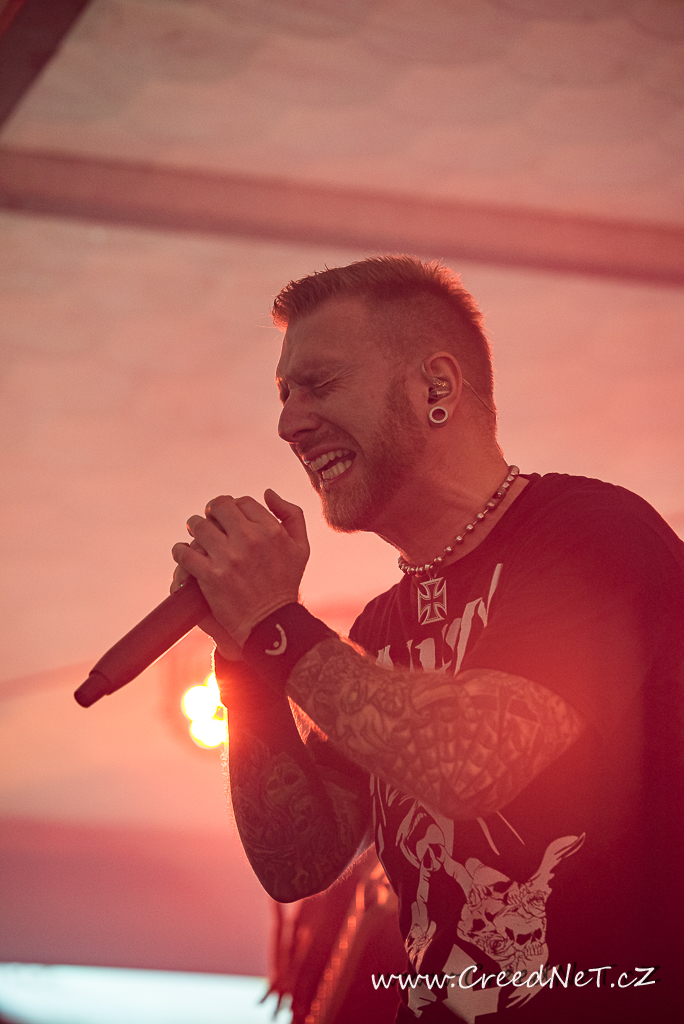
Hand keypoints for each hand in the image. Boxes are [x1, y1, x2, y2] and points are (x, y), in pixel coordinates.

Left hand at [171, 489, 309, 647]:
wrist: (272, 622)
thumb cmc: (286, 583)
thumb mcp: (301, 547)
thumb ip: (291, 514)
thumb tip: (268, 492)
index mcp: (272, 530)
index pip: (244, 502)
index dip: (234, 506)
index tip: (229, 517)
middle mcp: (251, 540)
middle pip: (219, 507)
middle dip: (211, 511)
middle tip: (208, 520)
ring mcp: (229, 558)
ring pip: (199, 526)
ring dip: (194, 528)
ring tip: (195, 535)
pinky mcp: (211, 576)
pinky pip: (186, 553)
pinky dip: (180, 551)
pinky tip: (182, 553)